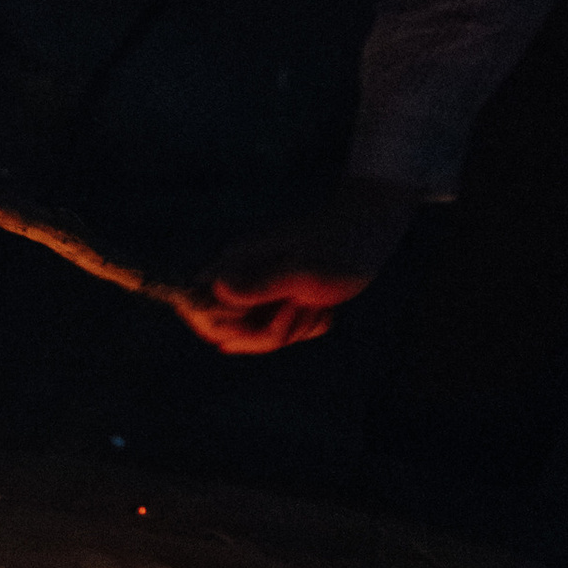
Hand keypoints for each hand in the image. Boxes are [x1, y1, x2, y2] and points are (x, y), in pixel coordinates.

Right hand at [173, 177, 425, 354]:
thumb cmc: (338, 247)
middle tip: (301, 307)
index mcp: (236, 265)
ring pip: (261, 337)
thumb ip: (260, 285)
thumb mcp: (303, 272)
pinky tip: (324, 307)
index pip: (200, 309)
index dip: (225, 329)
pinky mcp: (281, 301)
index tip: (263, 323)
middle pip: (232, 332)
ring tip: (317, 303)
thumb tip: (217, 290)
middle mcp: (242, 279)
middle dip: (269, 333)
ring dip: (295, 329)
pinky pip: (285, 333)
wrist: (367, 230)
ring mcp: (262, 292)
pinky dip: (307, 327)